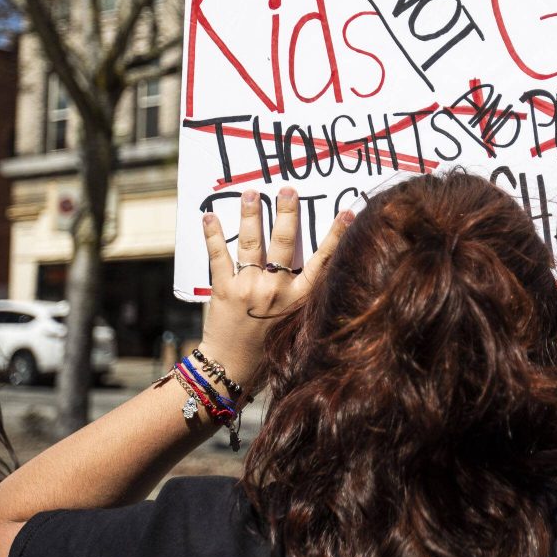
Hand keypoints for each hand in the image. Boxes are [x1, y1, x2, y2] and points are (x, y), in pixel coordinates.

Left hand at [198, 187, 352, 384]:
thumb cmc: (267, 346)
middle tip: (287, 189)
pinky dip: (213, 235)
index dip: (336, 235)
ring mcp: (249, 288)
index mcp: (299, 299)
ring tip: (250, 193)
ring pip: (252, 243)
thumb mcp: (294, 321)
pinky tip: (208, 217)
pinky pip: (218, 256)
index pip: (323, 260)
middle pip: (285, 242)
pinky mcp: (223, 290)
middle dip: (287, 212)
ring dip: (251, 214)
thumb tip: (308, 264)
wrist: (232, 367)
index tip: (347, 213)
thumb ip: (299, 294)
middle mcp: (277, 291)